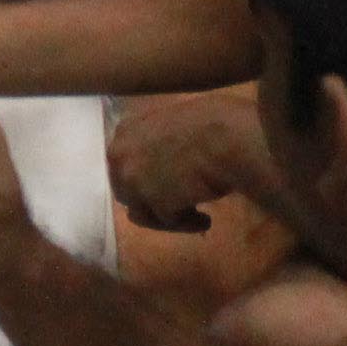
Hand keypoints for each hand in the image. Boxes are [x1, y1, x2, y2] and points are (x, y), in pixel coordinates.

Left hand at [107, 87, 270, 234]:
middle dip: (152, 200)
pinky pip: (167, 221)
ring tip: (200, 217)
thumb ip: (155, 142)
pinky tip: (205, 219)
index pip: (124, 165)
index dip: (144, 178)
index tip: (165, 185)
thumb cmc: (212, 122)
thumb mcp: (173, 124)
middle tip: (182, 206)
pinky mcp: (151, 202)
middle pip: (127, 191)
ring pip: (143, 212)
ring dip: (170, 216)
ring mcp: (133, 180)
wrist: (227, 137)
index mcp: (125, 131)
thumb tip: (159, 166)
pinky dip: (186, 223)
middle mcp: (120, 154)